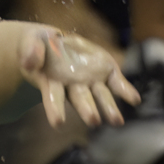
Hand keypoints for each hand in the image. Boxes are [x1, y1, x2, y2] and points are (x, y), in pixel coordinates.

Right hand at [19, 26, 139, 127]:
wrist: (53, 41)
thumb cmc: (38, 45)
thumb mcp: (29, 42)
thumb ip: (30, 51)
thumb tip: (30, 62)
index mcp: (52, 81)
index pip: (53, 97)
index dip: (55, 109)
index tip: (58, 123)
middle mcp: (73, 86)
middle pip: (81, 99)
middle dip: (87, 110)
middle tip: (94, 121)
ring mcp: (90, 79)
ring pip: (101, 95)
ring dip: (109, 108)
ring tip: (117, 121)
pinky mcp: (105, 70)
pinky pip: (117, 82)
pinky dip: (126, 91)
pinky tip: (135, 100)